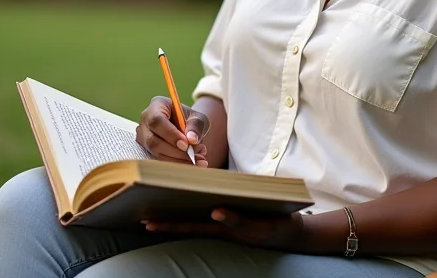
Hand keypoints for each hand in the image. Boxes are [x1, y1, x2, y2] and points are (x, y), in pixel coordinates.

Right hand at [136, 96, 209, 165]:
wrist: (187, 128)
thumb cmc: (191, 120)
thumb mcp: (198, 118)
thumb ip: (196, 126)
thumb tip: (192, 140)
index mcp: (157, 106)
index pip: (157, 121)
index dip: (170, 134)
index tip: (186, 145)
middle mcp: (145, 121)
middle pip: (153, 140)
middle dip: (175, 152)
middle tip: (195, 156)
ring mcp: (143, 137)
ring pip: (156, 153)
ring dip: (178, 160)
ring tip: (200, 160)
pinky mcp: (146, 151)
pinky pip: (159, 160)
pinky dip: (177, 164)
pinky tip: (194, 164)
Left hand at [144, 209, 304, 250]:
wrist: (294, 232)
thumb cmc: (278, 227)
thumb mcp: (260, 227)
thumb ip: (239, 221)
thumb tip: (216, 212)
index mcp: (223, 228)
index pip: (191, 226)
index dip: (170, 225)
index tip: (148, 222)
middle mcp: (221, 225)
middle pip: (189, 223)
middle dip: (166, 221)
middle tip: (142, 219)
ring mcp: (227, 221)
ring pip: (198, 219)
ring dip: (178, 217)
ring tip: (156, 213)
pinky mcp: (236, 217)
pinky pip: (210, 215)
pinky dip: (197, 211)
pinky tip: (189, 203)